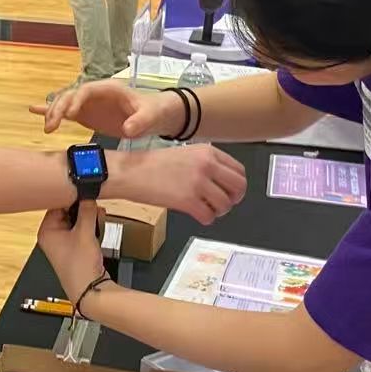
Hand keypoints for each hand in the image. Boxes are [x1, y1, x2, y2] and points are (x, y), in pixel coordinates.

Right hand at [33, 81, 183, 139]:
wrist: (154, 117)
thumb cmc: (152, 112)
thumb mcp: (150, 117)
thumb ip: (140, 121)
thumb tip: (127, 129)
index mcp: (109, 89)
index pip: (87, 89)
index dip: (76, 99)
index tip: (69, 114)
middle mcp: (95, 94)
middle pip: (71, 96)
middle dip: (59, 108)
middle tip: (51, 127)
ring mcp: (88, 104)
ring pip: (65, 103)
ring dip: (53, 113)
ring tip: (47, 128)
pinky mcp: (85, 114)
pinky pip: (65, 112)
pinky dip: (51, 111)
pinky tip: (33, 110)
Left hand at [38, 202, 107, 303]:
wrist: (90, 290)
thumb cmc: (79, 268)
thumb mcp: (85, 233)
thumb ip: (87, 211)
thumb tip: (88, 196)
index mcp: (46, 231)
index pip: (56, 205)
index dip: (71, 198)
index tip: (83, 192)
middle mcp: (52, 236)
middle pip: (67, 212)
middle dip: (83, 209)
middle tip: (95, 205)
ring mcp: (63, 243)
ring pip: (76, 221)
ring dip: (88, 218)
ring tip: (98, 217)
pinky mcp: (74, 248)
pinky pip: (81, 231)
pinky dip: (90, 227)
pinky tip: (98, 226)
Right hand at [106, 145, 246, 224]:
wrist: (131, 172)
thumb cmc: (152, 164)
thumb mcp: (186, 154)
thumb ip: (207, 163)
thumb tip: (223, 182)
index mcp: (208, 152)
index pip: (239, 170)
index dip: (237, 185)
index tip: (230, 191)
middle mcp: (207, 165)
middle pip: (239, 187)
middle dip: (233, 199)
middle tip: (223, 204)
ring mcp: (198, 183)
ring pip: (225, 204)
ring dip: (218, 211)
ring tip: (206, 209)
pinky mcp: (188, 201)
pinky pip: (209, 216)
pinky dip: (206, 219)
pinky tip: (197, 215)